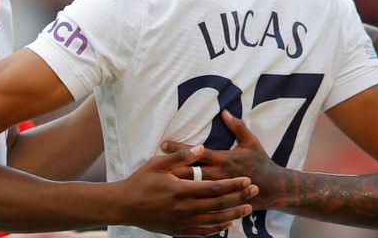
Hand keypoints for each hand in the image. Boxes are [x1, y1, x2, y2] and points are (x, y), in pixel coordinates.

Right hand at [120, 144, 257, 235]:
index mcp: (181, 191)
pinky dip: (217, 228)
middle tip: (254, 191)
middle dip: (238, 197)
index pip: (214, 188)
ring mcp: (182, 222)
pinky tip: (227, 224)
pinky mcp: (178, 231)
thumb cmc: (140, 182)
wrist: (123, 206)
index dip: (232, 184)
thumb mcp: (158, 164)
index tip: (247, 180)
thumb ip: (181, 157)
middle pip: (218, 205)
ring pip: (214, 220)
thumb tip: (201, 147)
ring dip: (233, 214)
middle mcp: (185, 209)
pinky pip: (202, 232)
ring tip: (248, 208)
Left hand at [162, 111, 283, 210]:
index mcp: (223, 160)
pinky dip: (188, 199)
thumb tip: (224, 111)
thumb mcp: (250, 141)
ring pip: (192, 188)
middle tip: (152, 164)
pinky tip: (174, 199)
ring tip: (159, 181)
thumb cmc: (260, 162)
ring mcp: (218, 191)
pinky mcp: (221, 202)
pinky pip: (201, 202)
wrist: (273, 188)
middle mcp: (218, 175)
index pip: (196, 153)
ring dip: (176, 184)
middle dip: (171, 167)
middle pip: (190, 172)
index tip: (163, 144)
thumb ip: (237, 126)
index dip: (179, 148)